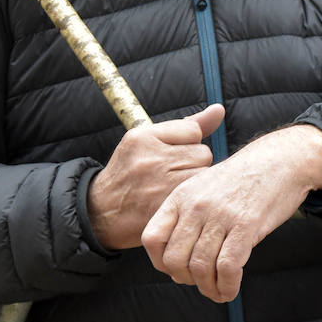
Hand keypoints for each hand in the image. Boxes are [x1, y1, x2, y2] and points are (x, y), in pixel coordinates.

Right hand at [87, 103, 225, 250]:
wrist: (102, 212)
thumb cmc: (131, 172)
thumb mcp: (147, 141)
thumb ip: (186, 126)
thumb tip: (219, 109)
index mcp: (143, 137)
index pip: (193, 131)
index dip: (189, 144)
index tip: (174, 156)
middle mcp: (149, 159)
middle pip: (203, 154)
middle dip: (195, 165)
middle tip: (175, 174)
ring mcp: (158, 186)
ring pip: (204, 176)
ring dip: (196, 183)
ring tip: (176, 188)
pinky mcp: (165, 209)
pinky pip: (196, 198)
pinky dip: (192, 201)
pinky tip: (178, 202)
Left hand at [141, 124, 321, 302]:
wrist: (279, 160)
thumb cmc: (242, 181)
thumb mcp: (203, 190)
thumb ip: (187, 221)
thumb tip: (175, 266)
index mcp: (181, 196)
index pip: (152, 238)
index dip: (160, 262)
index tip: (176, 270)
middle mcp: (196, 205)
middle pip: (174, 259)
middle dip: (186, 280)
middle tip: (201, 282)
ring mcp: (220, 214)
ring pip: (200, 267)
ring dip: (208, 288)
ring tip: (218, 291)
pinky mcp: (246, 224)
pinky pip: (228, 267)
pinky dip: (227, 286)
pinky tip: (230, 289)